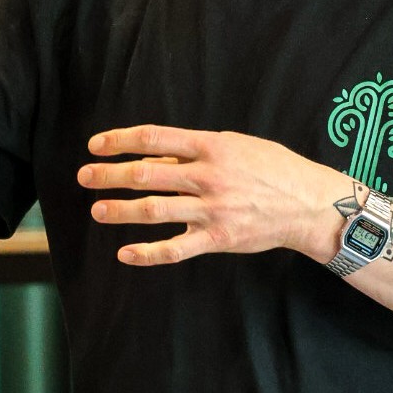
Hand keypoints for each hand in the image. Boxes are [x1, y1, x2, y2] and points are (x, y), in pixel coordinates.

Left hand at [78, 124, 344, 265]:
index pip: (153, 139)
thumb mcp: (236, 145)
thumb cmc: (272, 168)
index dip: (119, 141)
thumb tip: (153, 158)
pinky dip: (147, 253)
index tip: (96, 145)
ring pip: (154, 211)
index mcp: (211, 146)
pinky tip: (125, 253)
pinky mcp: (218, 238)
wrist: (308, 203)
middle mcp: (208, 176)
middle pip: (146, 175)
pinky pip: (175, 249)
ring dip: (120, 211)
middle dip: (109, 175)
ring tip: (97, 210)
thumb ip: (195, 152)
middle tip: (84, 177)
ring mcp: (212, 209)